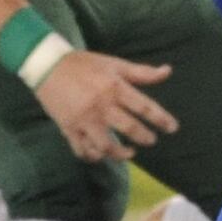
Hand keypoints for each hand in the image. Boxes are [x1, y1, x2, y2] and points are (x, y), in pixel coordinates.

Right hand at [33, 50, 176, 161]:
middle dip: (144, 137)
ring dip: (121, 154)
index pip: (143, 106)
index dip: (161, 119)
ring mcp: (84, 120)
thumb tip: (168, 71)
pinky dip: (94, 156)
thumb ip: (142, 72)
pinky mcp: (69, 129)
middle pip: (128, 128)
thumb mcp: (114, 64)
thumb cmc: (85, 64)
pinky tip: (102, 155)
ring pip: (106, 146)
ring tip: (130, 152)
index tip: (173, 128)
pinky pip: (83, 150)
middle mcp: (101, 105)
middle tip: (151, 140)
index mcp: (114, 87)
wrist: (48, 66)